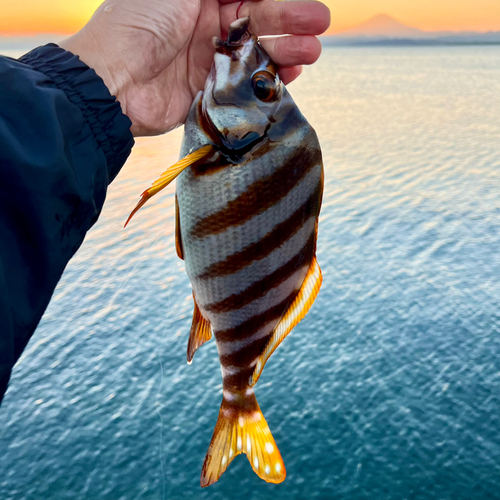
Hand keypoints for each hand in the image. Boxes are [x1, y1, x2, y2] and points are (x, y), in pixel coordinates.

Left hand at [60, 0, 329, 136]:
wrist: (112, 81)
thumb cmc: (138, 22)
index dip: (277, 0)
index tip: (304, 3)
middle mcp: (206, 26)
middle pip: (258, 20)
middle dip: (291, 21)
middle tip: (319, 24)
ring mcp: (208, 60)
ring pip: (256, 53)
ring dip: (285, 51)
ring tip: (312, 52)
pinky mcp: (209, 92)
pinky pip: (244, 84)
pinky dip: (266, 80)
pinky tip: (289, 75)